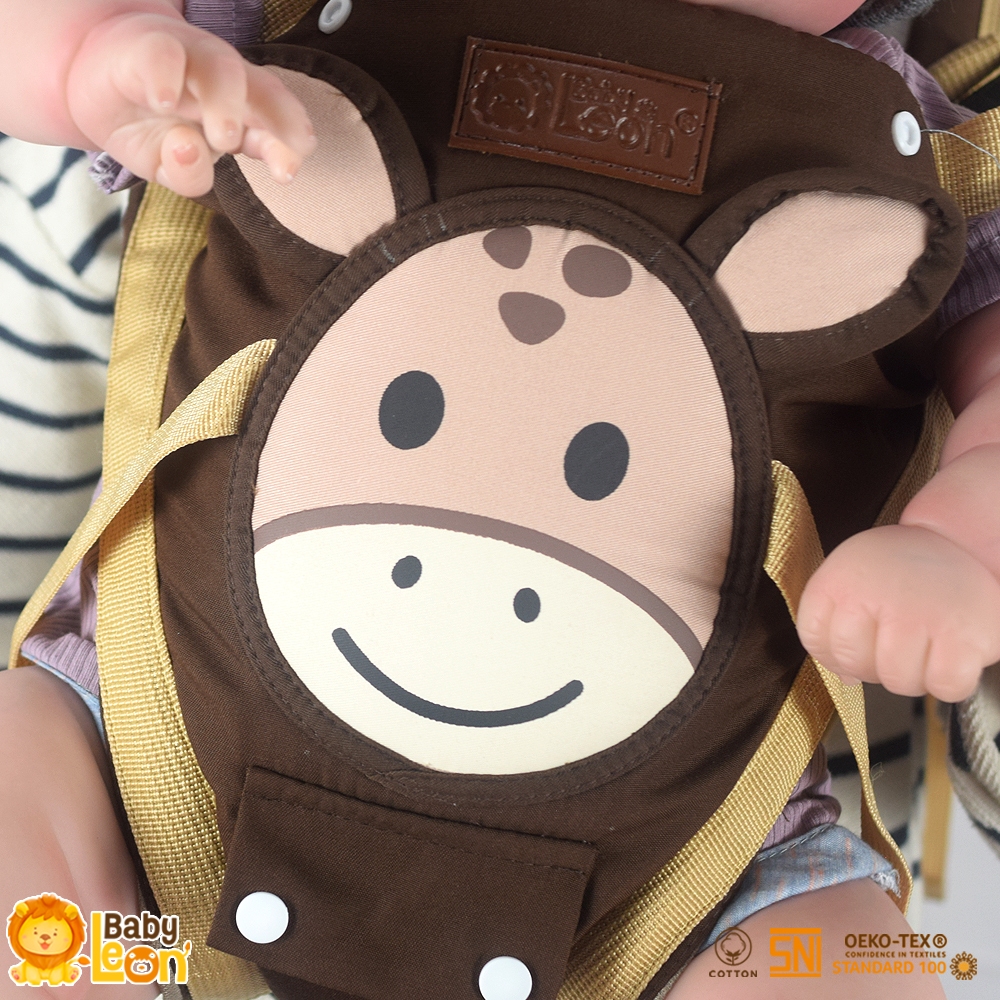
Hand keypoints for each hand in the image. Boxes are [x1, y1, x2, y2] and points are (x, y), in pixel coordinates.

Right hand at [66, 12, 314, 196]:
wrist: (97, 84)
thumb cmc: (149, 128)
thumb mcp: (169, 167)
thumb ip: (188, 175)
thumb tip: (191, 151)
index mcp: (242, 114)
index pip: (278, 124)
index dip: (289, 144)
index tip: (287, 172)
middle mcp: (225, 84)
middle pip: (263, 90)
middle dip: (278, 119)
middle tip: (276, 158)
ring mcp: (189, 61)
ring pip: (222, 69)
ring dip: (227, 104)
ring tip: (222, 138)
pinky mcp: (147, 46)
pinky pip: (164, 53)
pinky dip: (166, 75)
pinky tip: (164, 101)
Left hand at [797, 524, 999, 701]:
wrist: (962, 544)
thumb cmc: (904, 570)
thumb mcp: (856, 579)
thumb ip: (838, 623)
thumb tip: (846, 677)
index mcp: (838, 581)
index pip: (814, 639)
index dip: (833, 656)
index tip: (854, 650)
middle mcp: (873, 596)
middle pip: (854, 664)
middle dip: (872, 669)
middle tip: (893, 650)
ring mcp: (917, 615)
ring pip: (897, 680)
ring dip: (912, 677)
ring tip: (923, 650)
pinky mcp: (961, 636)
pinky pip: (944, 687)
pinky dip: (948, 684)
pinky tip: (949, 659)